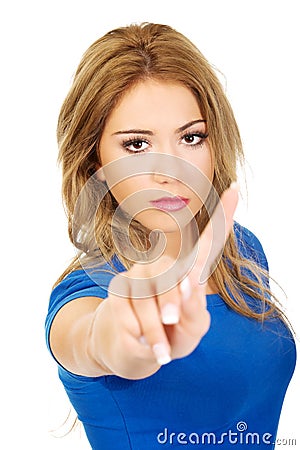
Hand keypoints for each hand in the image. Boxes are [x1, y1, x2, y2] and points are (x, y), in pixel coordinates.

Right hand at [90, 183, 238, 378]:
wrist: (134, 353)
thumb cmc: (170, 337)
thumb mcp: (191, 330)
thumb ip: (193, 309)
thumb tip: (186, 284)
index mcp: (188, 275)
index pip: (207, 243)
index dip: (223, 217)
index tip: (234, 189)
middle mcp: (164, 266)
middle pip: (172, 271)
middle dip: (172, 299)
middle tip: (173, 321)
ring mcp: (138, 274)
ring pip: (147, 292)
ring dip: (155, 326)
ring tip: (162, 351)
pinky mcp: (118, 289)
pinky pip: (127, 306)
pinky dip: (139, 332)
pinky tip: (143, 343)